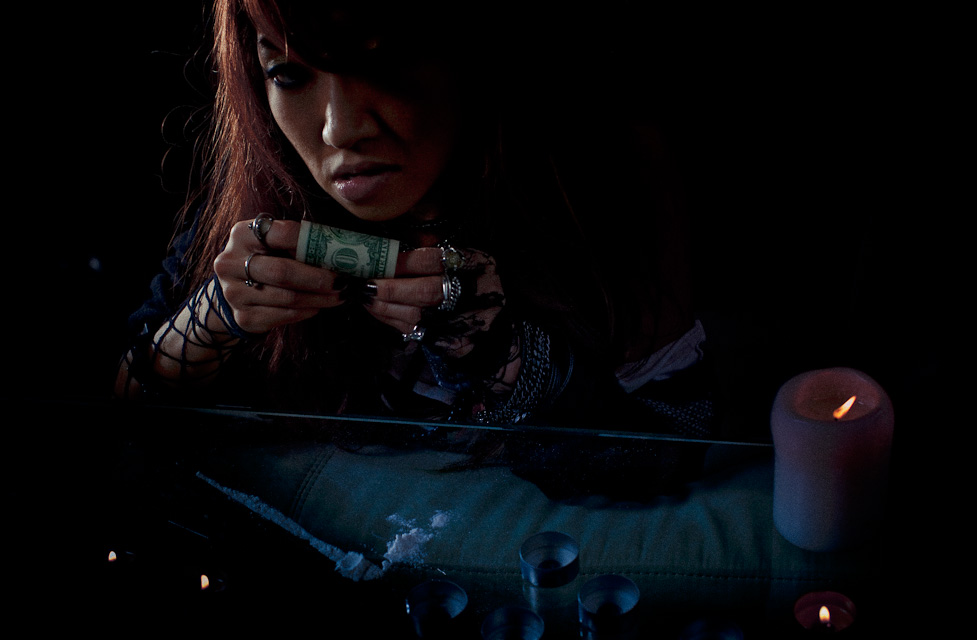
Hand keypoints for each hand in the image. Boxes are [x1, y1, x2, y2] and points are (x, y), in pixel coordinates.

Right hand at [212, 218, 347, 334]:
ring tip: (339, 296)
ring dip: (320, 298)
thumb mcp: (275, 243)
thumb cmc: (267, 259)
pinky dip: (307, 311)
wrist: (236, 289)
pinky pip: (285, 315)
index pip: (282, 233)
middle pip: (282, 271)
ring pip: (288, 297)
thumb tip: (338, 253)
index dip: (312, 242)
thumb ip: (299, 242)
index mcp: (242, 234)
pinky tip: (318, 306)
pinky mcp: (244, 317)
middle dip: (318, 278)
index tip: (336, 253)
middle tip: (342, 282)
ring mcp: (234, 292)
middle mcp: (231, 263)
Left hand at [363, 246, 508, 360]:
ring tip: (365, 297)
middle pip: (423, 291)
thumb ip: (438, 253)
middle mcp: (464, 294)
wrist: (499, 327)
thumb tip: (397, 248)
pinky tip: (377, 311)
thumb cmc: (477, 286)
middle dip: (390, 289)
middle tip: (364, 284)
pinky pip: (413, 331)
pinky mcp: (447, 341)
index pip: (431, 262)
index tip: (379, 262)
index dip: (402, 261)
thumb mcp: (469, 260)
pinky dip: (391, 321)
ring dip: (384, 307)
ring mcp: (456, 320)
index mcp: (469, 267)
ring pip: (415, 315)